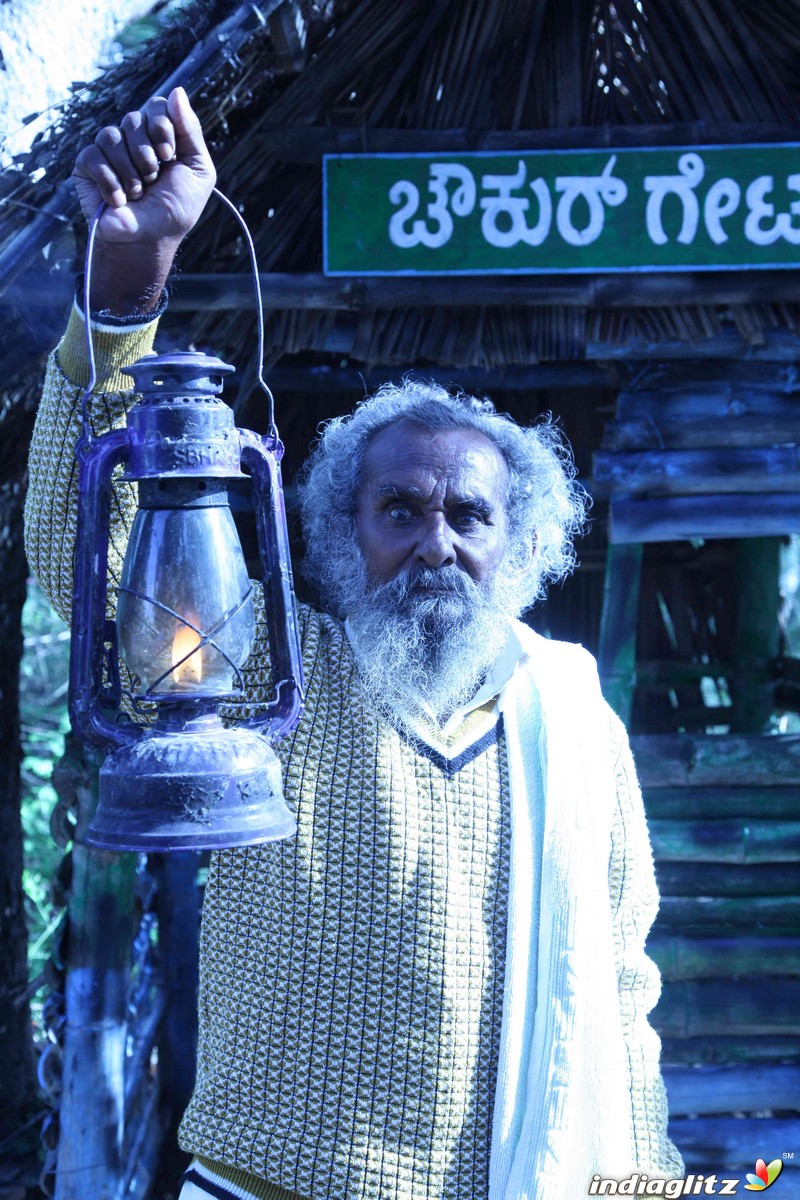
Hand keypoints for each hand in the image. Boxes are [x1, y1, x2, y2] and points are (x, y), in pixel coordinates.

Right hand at [72, 87, 215, 313]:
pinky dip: (111, 181)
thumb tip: (177, 91)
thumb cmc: (176, 210)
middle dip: (147, 154)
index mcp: (160, 135)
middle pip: (133, 118)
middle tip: (153, 179)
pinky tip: (120, 199)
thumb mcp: (198, 171)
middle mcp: (133, 138)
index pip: (157, 106)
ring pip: (111, 136)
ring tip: (137, 193)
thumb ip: (191, 131)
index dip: (162, 127)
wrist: (151, 241)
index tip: (169, 156)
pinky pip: (93, 156)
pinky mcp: (87, 166)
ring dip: (130, 171)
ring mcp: (109, 151)